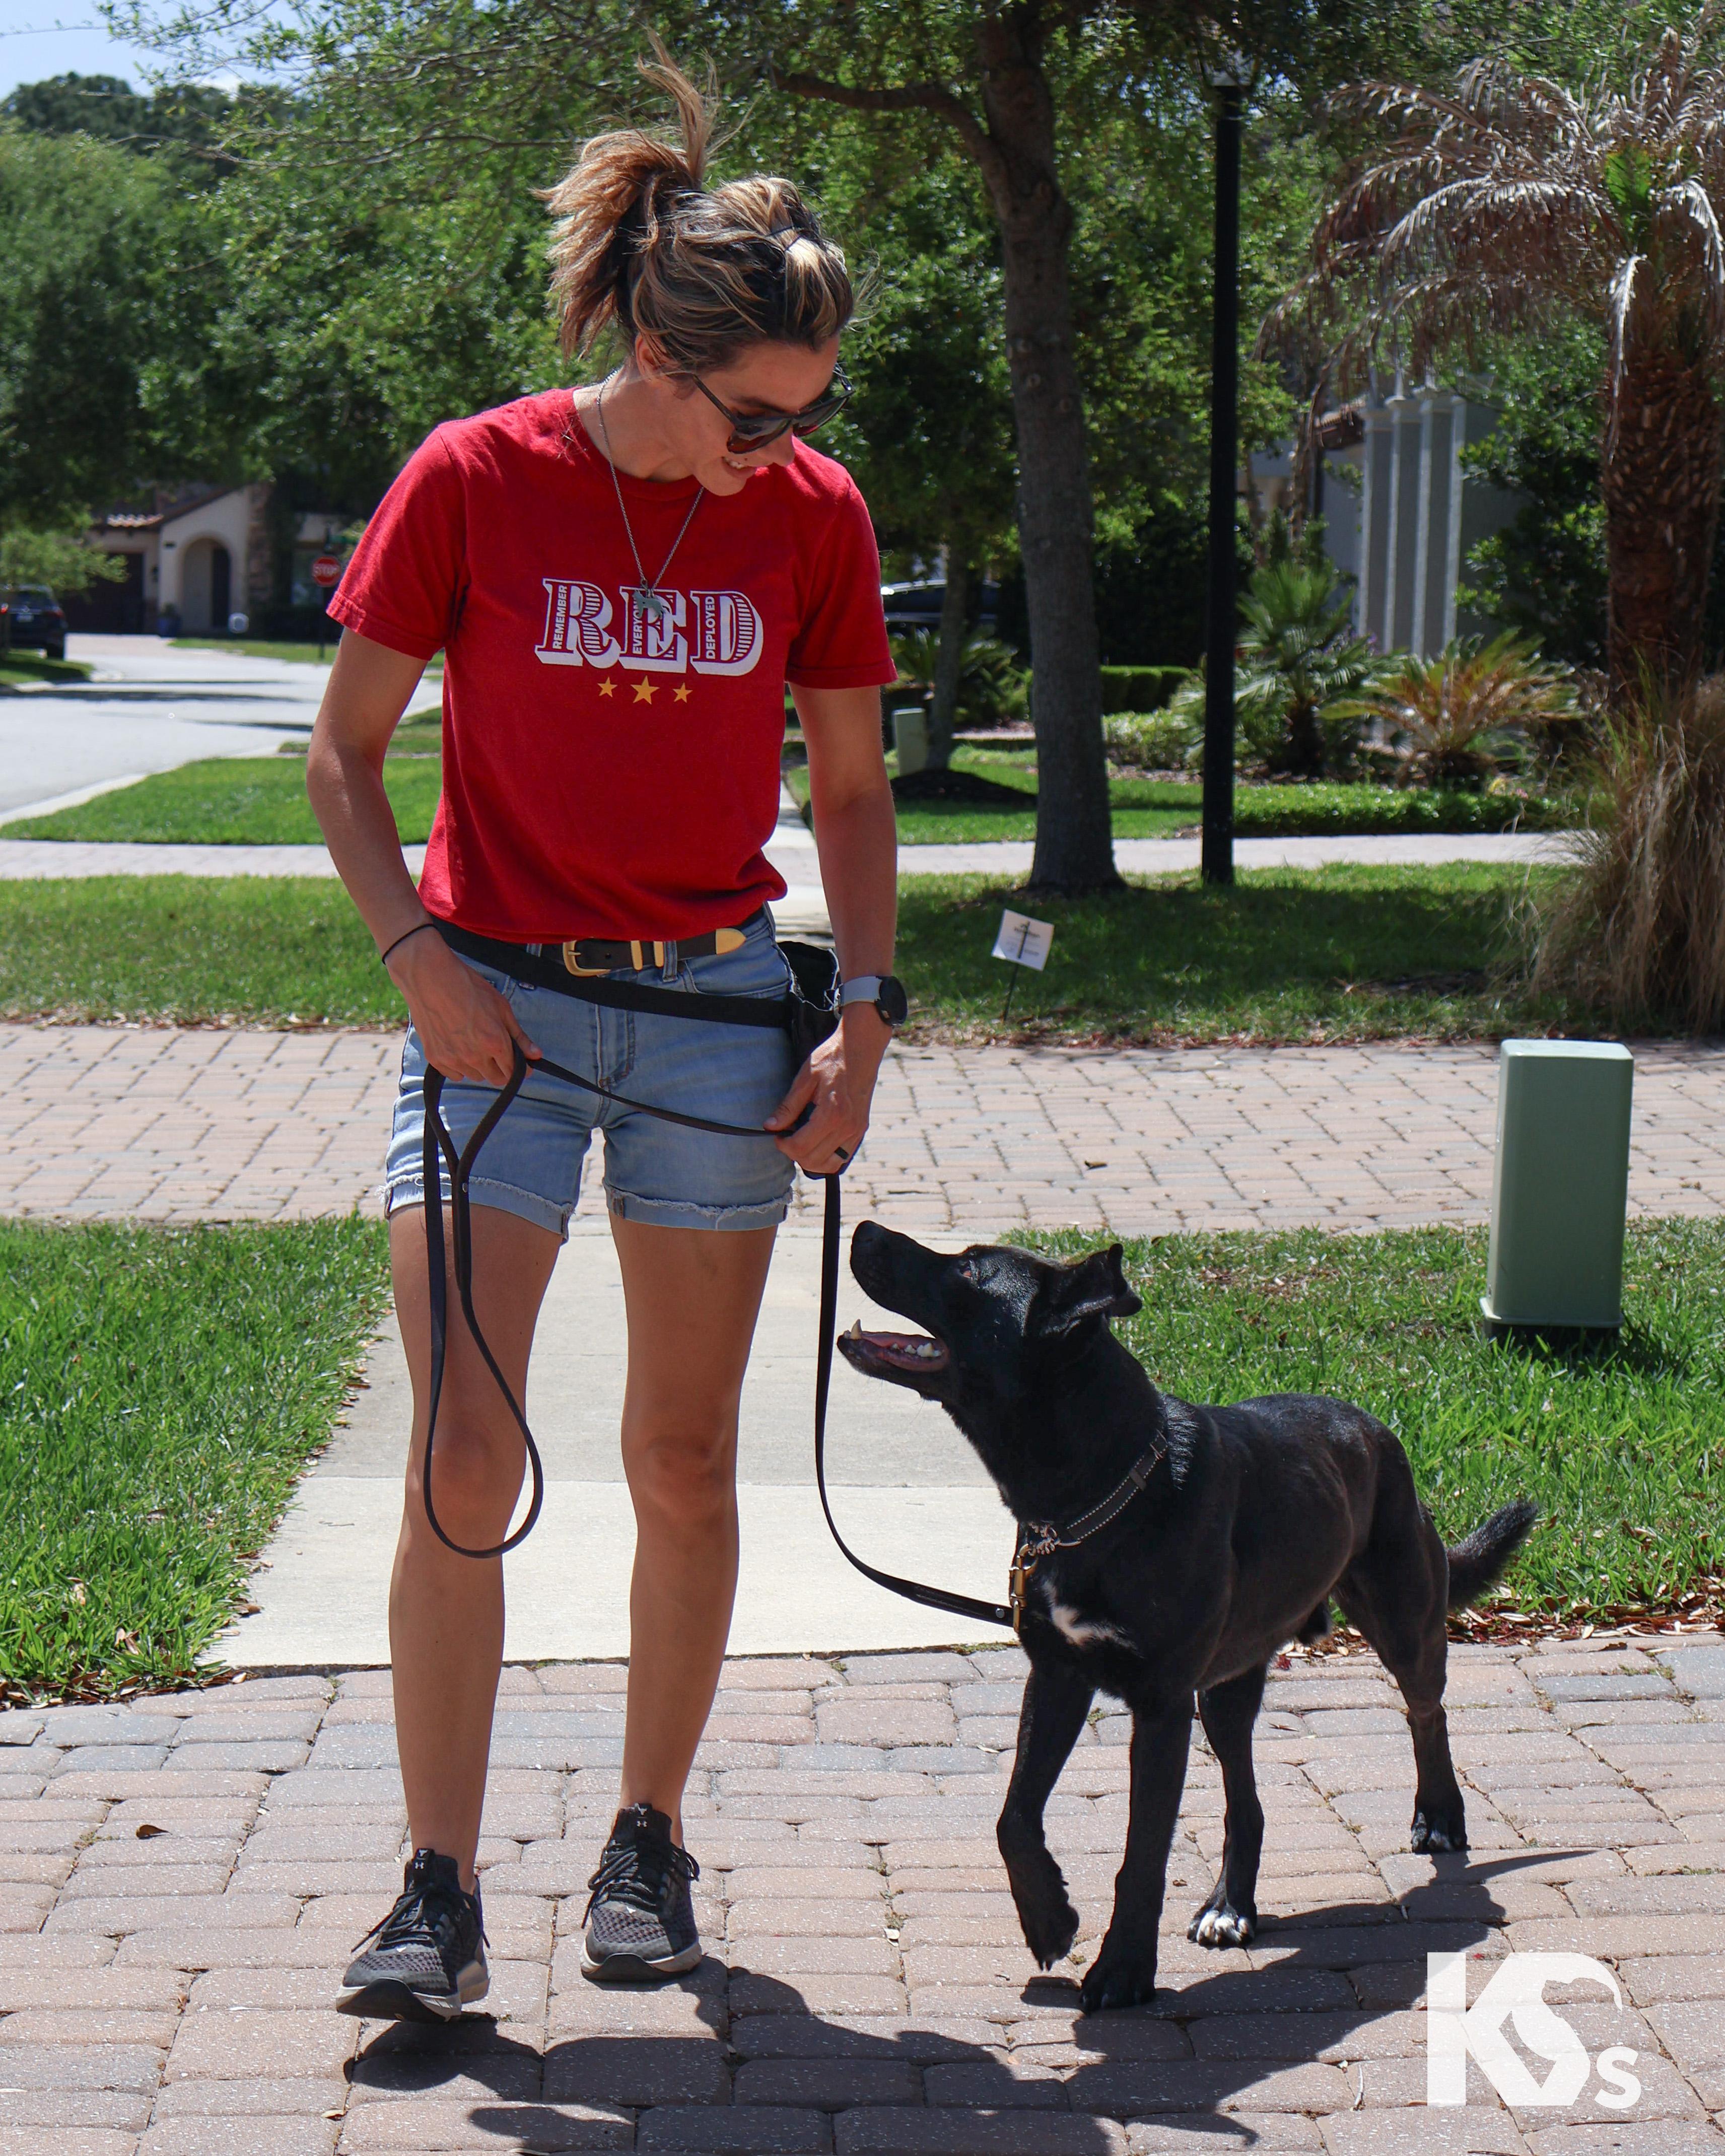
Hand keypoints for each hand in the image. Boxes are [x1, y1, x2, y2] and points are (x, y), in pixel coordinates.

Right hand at [388, 931, 539, 1086]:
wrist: (430, 977)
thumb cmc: (468, 987)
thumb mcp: (501, 1007)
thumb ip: (519, 1036)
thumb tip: (536, 1055)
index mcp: (495, 1043)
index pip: (513, 1072)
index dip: (521, 1070)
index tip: (523, 1065)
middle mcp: (474, 1057)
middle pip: (495, 1079)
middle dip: (502, 1069)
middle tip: (499, 1053)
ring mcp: (453, 1059)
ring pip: (475, 1076)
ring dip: (480, 1067)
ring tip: (475, 1043)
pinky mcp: (435, 1058)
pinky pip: (454, 1074)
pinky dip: (460, 1066)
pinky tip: (459, 1047)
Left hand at [765, 1006, 888, 1176]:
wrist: (861, 1048)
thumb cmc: (832, 1058)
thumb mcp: (805, 1079)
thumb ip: (788, 1106)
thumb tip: (770, 1126)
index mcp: (832, 1114)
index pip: (801, 1147)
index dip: (783, 1145)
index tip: (777, 1134)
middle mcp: (847, 1127)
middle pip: (813, 1160)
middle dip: (794, 1154)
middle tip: (786, 1137)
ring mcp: (857, 1130)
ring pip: (830, 1165)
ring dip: (811, 1160)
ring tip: (800, 1142)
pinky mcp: (861, 1129)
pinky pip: (843, 1157)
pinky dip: (827, 1157)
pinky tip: (817, 1143)